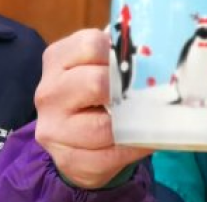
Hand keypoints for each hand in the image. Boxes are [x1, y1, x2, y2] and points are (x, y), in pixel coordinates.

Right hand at [34, 29, 152, 188]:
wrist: (69, 136)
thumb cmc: (90, 93)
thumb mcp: (95, 65)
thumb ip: (116, 57)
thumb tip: (157, 57)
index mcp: (56, 59)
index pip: (91, 45)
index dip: (119, 55)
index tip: (131, 66)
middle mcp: (49, 92)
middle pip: (96, 83)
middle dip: (125, 90)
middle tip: (141, 94)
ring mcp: (54, 129)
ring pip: (105, 127)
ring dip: (134, 125)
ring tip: (148, 119)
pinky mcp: (68, 160)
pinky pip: (111, 156)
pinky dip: (133, 148)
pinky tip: (141, 140)